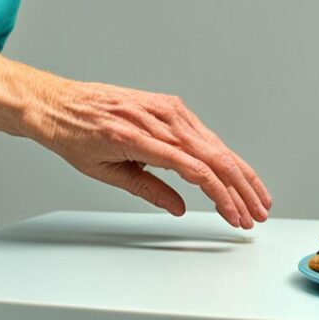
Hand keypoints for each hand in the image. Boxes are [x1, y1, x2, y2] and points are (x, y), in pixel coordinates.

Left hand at [23, 77, 272, 228]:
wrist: (60, 103)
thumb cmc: (75, 135)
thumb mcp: (104, 171)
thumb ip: (147, 189)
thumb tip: (178, 208)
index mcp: (140, 138)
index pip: (196, 170)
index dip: (221, 197)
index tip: (234, 216)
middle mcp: (161, 120)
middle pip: (217, 157)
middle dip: (243, 189)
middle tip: (257, 213)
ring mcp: (170, 110)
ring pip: (218, 145)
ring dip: (241, 175)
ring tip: (257, 198)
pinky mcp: (173, 107)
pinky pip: (206, 134)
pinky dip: (226, 156)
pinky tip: (238, 173)